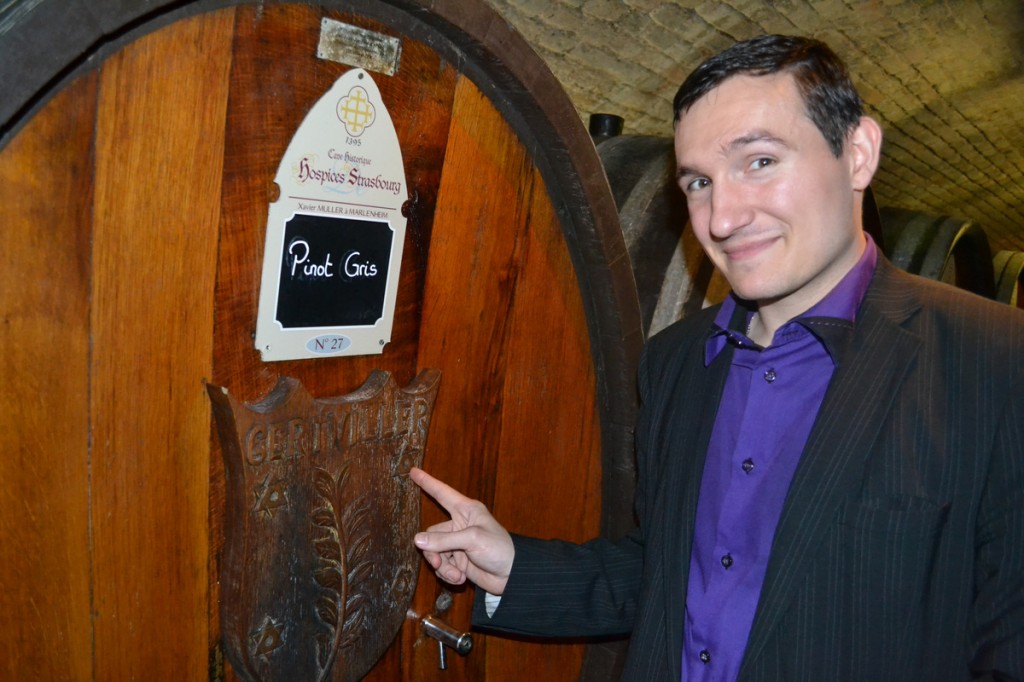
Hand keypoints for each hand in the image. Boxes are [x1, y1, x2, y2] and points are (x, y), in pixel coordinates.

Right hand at [411, 467, 514, 595]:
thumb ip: (444, 540)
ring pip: (434, 552)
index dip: (427, 482)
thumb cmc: (498, 548)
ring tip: (456, 574)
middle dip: (433, 551)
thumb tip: (417, 541)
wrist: (511, 575)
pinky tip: (460, 578)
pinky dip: (447, 573)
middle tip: (438, 562)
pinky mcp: (458, 561)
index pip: (442, 493)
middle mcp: (459, 525)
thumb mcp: (472, 540)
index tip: (413, 471)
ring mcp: (458, 544)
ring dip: (442, 566)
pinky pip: (442, 565)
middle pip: (431, 534)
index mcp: (466, 510)